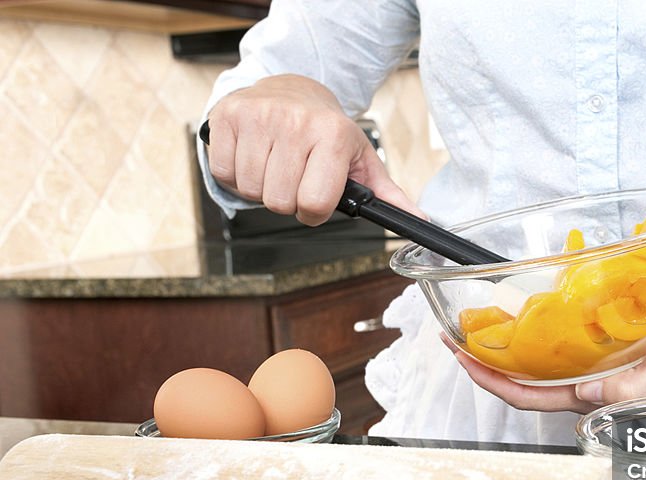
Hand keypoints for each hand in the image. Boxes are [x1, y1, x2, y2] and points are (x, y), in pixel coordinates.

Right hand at [206, 74, 420, 225]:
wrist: (292, 88)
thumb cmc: (326, 131)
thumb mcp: (361, 160)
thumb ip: (388, 196)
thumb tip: (419, 220)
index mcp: (332, 135)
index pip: (314, 204)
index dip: (313, 211)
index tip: (315, 197)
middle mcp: (295, 123)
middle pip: (279, 202)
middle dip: (287, 200)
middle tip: (294, 178)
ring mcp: (259, 117)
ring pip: (250, 190)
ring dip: (261, 188)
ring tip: (275, 165)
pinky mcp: (228, 116)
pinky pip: (223, 172)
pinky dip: (234, 175)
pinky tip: (253, 157)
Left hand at [444, 311, 645, 412]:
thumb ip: (633, 391)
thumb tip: (587, 393)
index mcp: (590, 399)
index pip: (528, 397)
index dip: (492, 381)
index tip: (464, 358)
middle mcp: (578, 384)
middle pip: (519, 379)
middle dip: (483, 360)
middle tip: (451, 332)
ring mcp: (583, 365)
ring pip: (531, 359)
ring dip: (501, 342)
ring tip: (473, 318)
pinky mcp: (592, 345)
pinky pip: (552, 338)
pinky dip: (530, 324)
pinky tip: (516, 305)